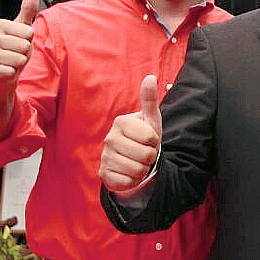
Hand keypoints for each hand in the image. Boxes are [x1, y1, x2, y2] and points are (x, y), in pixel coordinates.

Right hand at [0, 0, 38, 89]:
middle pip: (25, 46)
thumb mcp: (22, 29)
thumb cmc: (13, 50)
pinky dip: (11, 75)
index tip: (18, 43)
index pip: (29, 32)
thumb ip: (28, 9)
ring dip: (18, 65)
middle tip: (14, 55)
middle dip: (24, 54)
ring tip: (9, 63)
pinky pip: (10, 72)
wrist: (0, 75)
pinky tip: (3, 72)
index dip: (28, 41)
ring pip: (19, 60)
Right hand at [99, 75, 162, 194]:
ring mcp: (104, 157)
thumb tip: (150, 77)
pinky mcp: (103, 174)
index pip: (150, 138)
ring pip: (137, 170)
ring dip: (143, 170)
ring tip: (138, 162)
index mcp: (121, 122)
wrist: (133, 160)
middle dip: (151, 157)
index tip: (150, 140)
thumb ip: (150, 99)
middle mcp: (109, 138)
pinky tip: (129, 173)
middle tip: (144, 153)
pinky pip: (126, 182)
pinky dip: (133, 181)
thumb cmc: (144, 138)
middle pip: (146, 155)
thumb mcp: (150, 119)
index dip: (155, 141)